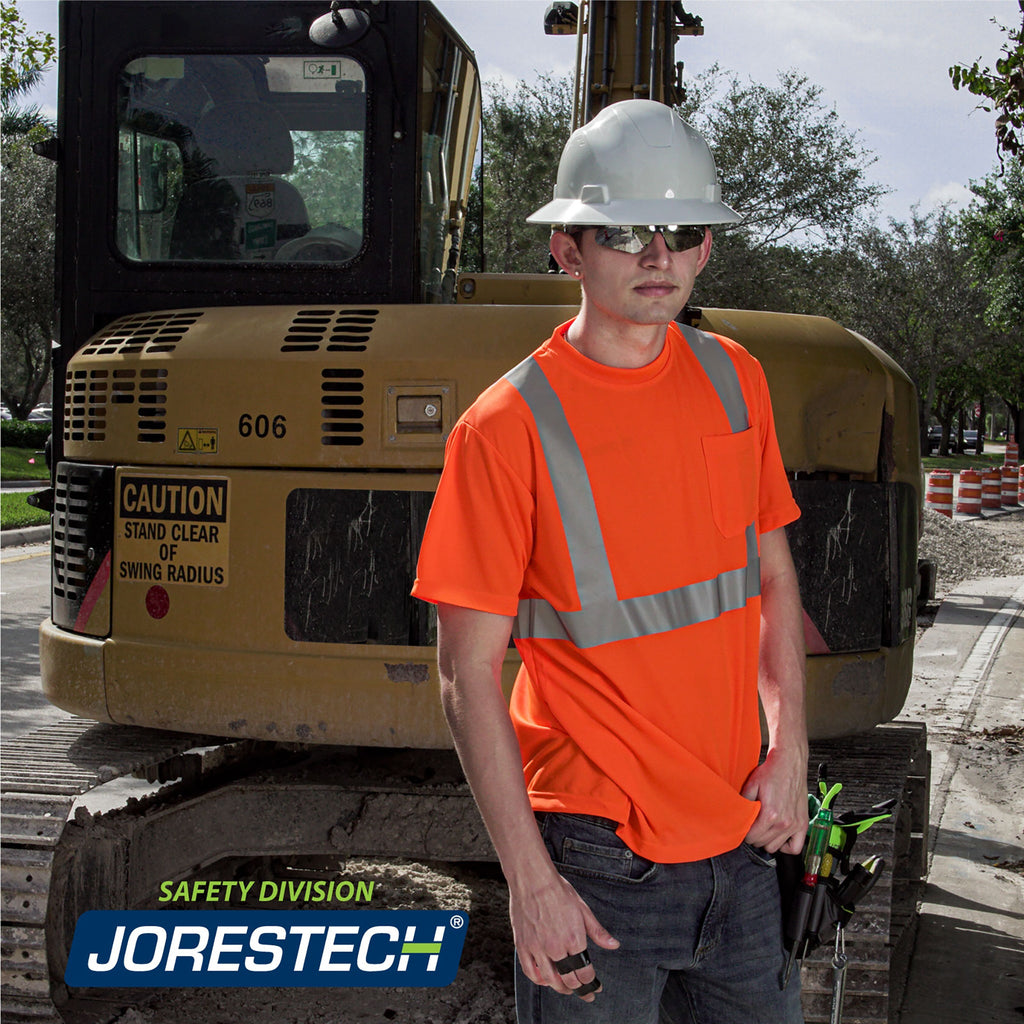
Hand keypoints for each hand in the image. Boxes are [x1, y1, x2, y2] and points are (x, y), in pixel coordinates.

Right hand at [509, 872, 618, 1000]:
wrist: (532, 879)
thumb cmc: (557, 890)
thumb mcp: (582, 909)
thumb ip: (597, 931)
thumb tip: (613, 945)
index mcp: (573, 939)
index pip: (584, 973)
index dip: (591, 983)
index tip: (595, 987)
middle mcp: (555, 947)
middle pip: (569, 980)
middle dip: (579, 989)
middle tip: (584, 992)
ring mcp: (537, 948)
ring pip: (550, 980)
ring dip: (561, 988)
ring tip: (567, 989)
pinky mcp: (523, 946)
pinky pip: (531, 972)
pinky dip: (539, 980)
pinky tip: (545, 980)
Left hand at [742, 746, 807, 854]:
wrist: (789, 763)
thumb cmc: (772, 772)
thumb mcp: (751, 785)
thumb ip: (744, 803)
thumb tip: (736, 817)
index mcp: (770, 814)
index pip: (752, 837)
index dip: (744, 833)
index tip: (744, 828)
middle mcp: (784, 822)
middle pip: (763, 843)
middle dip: (754, 836)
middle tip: (752, 826)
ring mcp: (795, 824)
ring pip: (775, 847)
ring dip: (767, 841)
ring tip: (764, 829)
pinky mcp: (803, 823)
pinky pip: (796, 847)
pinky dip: (787, 846)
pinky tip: (780, 837)